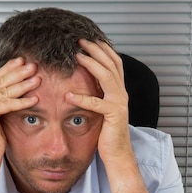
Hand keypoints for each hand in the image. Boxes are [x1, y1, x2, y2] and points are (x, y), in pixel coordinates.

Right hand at [0, 57, 39, 163]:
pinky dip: (22, 101)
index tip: (22, 61)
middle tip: (33, 65)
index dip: (9, 68)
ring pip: (6, 91)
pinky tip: (35, 99)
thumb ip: (1, 96)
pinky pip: (8, 104)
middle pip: (1, 82)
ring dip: (24, 85)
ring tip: (38, 79)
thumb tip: (17, 80)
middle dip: (19, 73)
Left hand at [66, 39, 132, 164]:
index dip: (104, 49)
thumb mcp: (102, 109)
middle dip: (96, 50)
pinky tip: (69, 95)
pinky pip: (96, 104)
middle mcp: (122, 94)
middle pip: (111, 64)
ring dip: (91, 64)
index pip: (115, 63)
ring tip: (77, 56)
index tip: (90, 39)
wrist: (118, 153)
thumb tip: (85, 84)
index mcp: (120, 91)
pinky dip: (82, 98)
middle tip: (81, 41)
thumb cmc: (107, 133)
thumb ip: (98, 95)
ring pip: (106, 77)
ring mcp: (119, 103)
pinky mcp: (113, 115)